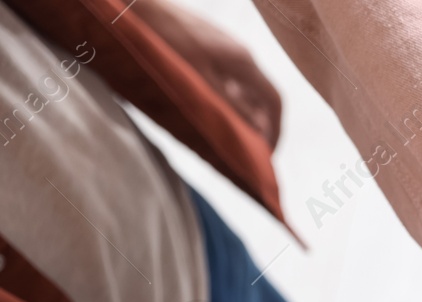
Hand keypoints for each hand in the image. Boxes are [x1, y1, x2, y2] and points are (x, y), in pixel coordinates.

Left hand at [139, 0, 281, 147]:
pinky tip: (213, 105)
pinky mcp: (209, 42)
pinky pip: (230, 76)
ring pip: (246, 85)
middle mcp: (240, 52)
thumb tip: (257, 129)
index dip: (275, 130)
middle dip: (262, 123)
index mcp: (243, 62)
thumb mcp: (199, 80)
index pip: (274, 101)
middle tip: (251, 149)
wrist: (135, 6)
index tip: (267, 154)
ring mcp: (225, 46)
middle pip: (262, 94)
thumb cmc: (163, 41)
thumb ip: (231, 104)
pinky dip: (230, 96)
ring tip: (232, 132)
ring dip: (246, 110)